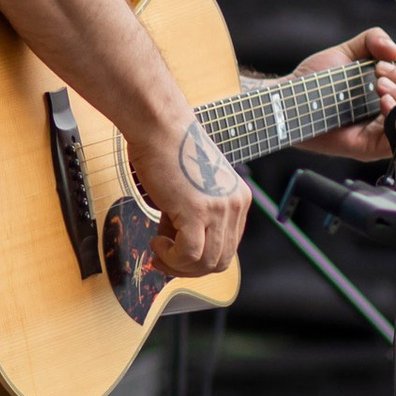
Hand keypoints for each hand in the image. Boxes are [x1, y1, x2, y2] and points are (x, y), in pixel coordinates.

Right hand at [135, 113, 247, 275]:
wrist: (160, 126)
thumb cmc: (168, 149)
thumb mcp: (192, 188)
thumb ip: (193, 217)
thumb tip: (176, 249)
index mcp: (238, 199)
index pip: (228, 247)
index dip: (201, 259)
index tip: (177, 256)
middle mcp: (234, 205)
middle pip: (221, 261)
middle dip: (190, 269)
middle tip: (165, 260)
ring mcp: (218, 209)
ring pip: (206, 263)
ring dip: (178, 265)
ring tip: (159, 251)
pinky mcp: (197, 211)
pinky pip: (190, 254)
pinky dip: (171, 258)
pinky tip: (157, 244)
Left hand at [297, 28, 395, 160]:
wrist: (291, 99)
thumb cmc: (316, 81)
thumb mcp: (347, 52)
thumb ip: (372, 40)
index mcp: (387, 94)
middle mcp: (387, 115)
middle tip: (383, 73)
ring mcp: (381, 132)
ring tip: (380, 84)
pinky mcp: (371, 147)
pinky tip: (384, 101)